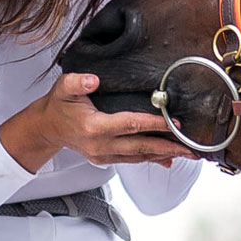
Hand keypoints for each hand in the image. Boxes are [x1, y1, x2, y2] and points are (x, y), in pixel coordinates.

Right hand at [0, 74, 176, 173]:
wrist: (48, 128)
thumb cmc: (59, 105)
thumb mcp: (64, 88)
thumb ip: (78, 82)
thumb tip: (93, 80)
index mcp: (94, 127)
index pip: (131, 124)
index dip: (155, 124)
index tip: (176, 124)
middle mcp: (101, 145)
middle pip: (142, 146)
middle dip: (169, 147)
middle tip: (192, 148)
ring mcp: (104, 155)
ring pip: (140, 156)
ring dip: (165, 155)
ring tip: (187, 154)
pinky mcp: (107, 159)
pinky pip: (133, 160)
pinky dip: (152, 159)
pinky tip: (168, 159)